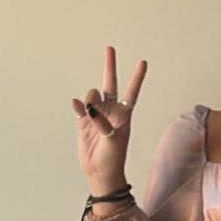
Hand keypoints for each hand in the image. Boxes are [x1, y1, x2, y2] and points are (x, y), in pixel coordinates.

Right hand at [71, 46, 147, 188]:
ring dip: (91, 100)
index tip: (143, 62)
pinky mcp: (83, 121)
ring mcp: (96, 115)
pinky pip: (80, 107)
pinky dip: (78, 105)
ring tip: (91, 117)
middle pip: (110, 84)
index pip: (131, 92)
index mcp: (124, 115)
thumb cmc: (113, 159)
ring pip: (92, 95)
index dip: (137, 77)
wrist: (99, 172)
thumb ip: (104, 123)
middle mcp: (111, 111)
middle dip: (110, 66)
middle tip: (110, 48)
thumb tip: (91, 110)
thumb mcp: (113, 141)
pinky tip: (78, 107)